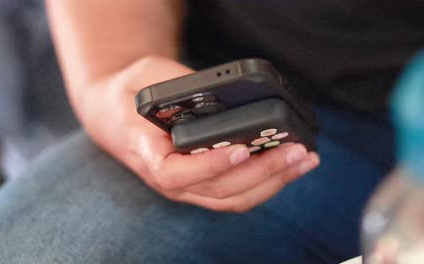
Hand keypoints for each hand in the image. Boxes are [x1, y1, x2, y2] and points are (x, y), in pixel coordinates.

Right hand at [79, 56, 319, 212]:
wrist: (119, 115)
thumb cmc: (133, 95)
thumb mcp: (149, 80)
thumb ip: (179, 90)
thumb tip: (227, 96)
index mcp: (147, 154)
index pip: (175, 174)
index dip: (209, 166)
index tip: (240, 150)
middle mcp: (169, 179)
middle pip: (218, 189)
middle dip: (262, 172)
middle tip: (296, 150)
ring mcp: (188, 186)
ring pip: (234, 197)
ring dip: (274, 181)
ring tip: (304, 160)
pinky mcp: (204, 183)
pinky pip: (237, 192)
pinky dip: (267, 182)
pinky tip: (289, 165)